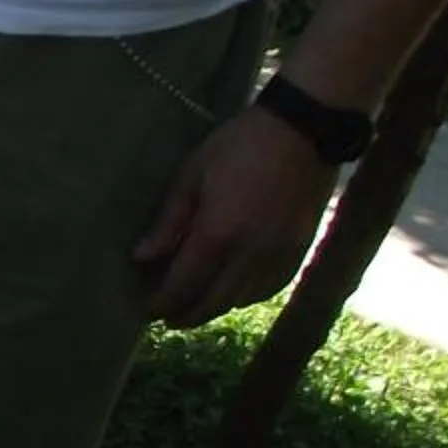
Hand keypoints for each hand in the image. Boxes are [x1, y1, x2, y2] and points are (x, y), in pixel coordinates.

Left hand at [132, 110, 339, 329]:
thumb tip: (142, 257)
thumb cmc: (239, 146)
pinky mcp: (300, 250)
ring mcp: (279, 254)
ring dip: (215, 308)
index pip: (184, 284)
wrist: (305, 130)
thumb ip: (169, 221)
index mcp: (218, 234)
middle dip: (187, 315)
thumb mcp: (192, 175)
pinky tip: (233, 292)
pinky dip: (246, 296)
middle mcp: (250, 253)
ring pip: (241, 299)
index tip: (149, 309)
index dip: (164, 303)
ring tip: (195, 305)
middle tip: (168, 317)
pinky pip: (270, 288)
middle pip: (213, 301)